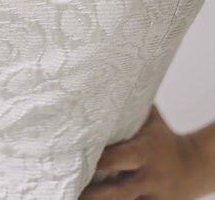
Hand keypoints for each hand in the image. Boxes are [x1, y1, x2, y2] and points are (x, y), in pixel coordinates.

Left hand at [78, 103, 204, 198]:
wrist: (194, 167)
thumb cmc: (164, 138)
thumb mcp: (151, 120)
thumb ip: (131, 104)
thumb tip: (105, 77)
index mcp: (143, 152)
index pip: (117, 158)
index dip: (97, 160)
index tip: (74, 157)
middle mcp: (146, 177)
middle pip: (117, 191)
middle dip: (93, 194)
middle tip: (69, 190)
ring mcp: (149, 196)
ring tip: (75, 199)